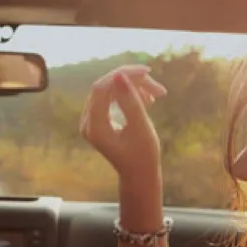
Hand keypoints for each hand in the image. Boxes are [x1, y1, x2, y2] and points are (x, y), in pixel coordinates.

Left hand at [80, 65, 166, 185]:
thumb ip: (130, 101)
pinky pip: (111, 98)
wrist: (139, 174)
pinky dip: (129, 96)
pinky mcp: (99, 120)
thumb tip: (119, 75)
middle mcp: (88, 123)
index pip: (101, 88)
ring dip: (134, 88)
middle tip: (159, 88)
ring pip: (110, 91)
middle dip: (132, 82)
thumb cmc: (143, 155)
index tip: (147, 72)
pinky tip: (147, 100)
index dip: (123, 75)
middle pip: (106, 88)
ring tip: (157, 96)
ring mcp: (91, 121)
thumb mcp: (140, 127)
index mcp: (95, 127)